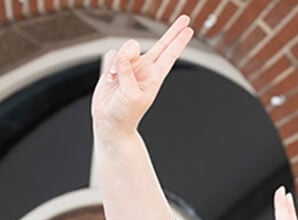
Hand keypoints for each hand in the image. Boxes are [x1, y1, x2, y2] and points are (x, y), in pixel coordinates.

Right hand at [91, 16, 193, 138]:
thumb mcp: (132, 95)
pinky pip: (111, 54)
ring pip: (126, 47)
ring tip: (116, 79)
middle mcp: (144, 68)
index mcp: (154, 76)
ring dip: (119, 61)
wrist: (109, 122)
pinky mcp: (114, 66)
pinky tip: (110, 78)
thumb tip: (122, 55)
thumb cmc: (125, 114)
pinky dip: (109, 65)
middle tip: (185, 19)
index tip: (189, 28)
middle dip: (172, 31)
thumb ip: (128, 72)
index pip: (169, 54)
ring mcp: (129, 66)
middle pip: (161, 44)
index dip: (179, 40)